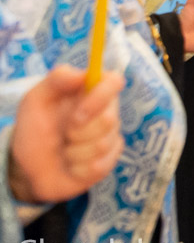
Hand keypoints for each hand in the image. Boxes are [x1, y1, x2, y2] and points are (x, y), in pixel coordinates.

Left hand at [8, 66, 124, 203]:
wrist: (30, 166)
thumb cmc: (35, 128)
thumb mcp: (36, 100)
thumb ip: (57, 80)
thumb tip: (82, 74)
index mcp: (92, 91)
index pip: (114, 81)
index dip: (102, 96)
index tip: (79, 113)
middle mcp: (107, 112)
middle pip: (110, 119)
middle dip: (79, 132)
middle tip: (63, 133)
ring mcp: (110, 137)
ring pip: (103, 145)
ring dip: (74, 152)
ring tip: (64, 151)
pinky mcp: (109, 161)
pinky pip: (100, 166)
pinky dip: (78, 169)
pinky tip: (71, 166)